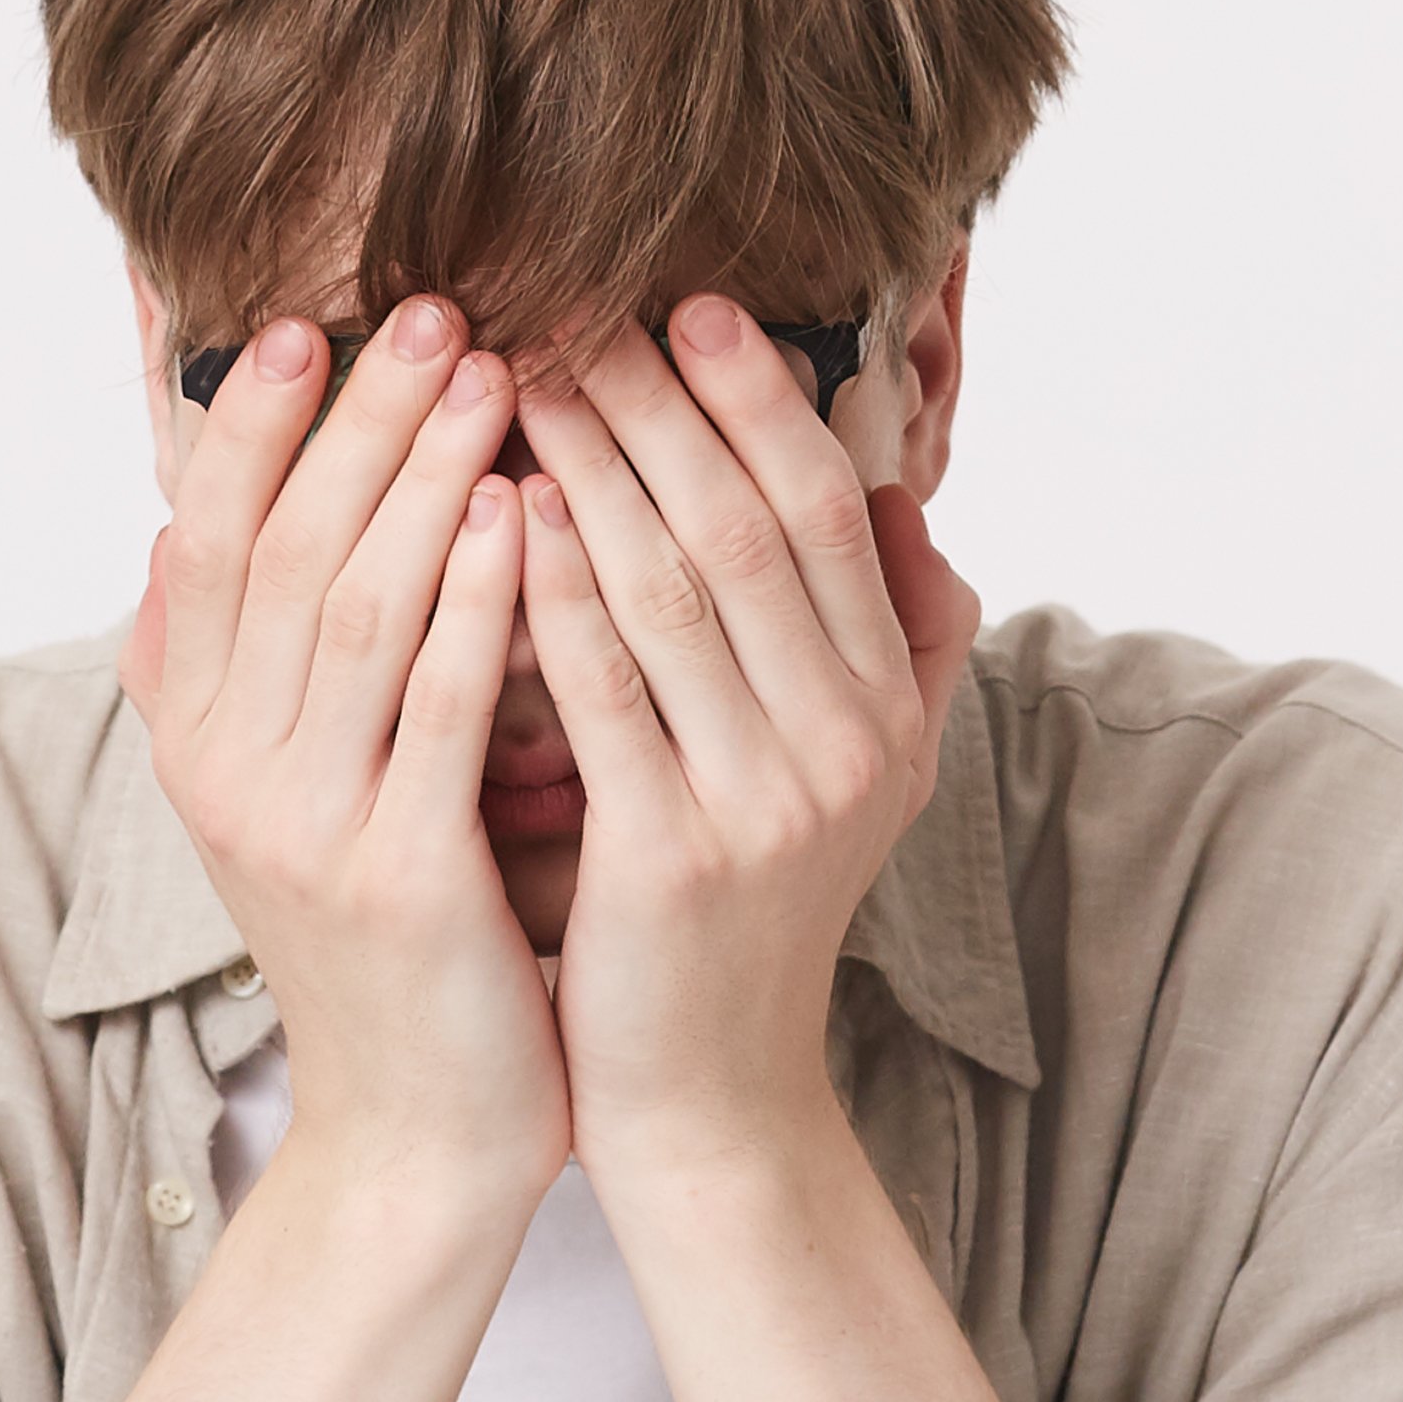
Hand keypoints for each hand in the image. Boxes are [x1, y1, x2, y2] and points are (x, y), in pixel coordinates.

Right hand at [125, 301, 563, 1217]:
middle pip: (284, 550)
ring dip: (423, 478)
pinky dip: (474, 603)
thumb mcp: (284, 797)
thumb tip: (167, 535)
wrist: (416, 1132)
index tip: (307, 322)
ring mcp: (303, 825)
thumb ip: (231, 672)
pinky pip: (436, 709)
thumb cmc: (385, 944)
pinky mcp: (393, 877)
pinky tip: (519, 517)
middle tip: (434, 311)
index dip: (249, 425)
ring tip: (490, 375)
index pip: (207, 540)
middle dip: (357, 420)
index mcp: (195, 737)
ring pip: (356, 608)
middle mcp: (225, 770)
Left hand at [513, 301, 983, 1172]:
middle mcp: (846, 744)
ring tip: (521, 377)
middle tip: (575, 309)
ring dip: (593, 467)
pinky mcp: (672, 857)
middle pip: (748, 526)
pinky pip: (604, 689)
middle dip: (661, 405)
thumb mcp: (854, 776)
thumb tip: (900, 503)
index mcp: (888, 708)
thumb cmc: (746, 912)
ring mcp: (766, 802)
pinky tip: (501, 510)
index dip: (761, 401)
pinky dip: (554, 587)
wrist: (709, 1096)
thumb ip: (889, 642)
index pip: (828, 511)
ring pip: (674, 588)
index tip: (689, 305)